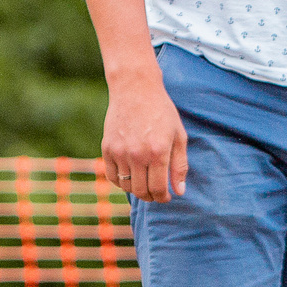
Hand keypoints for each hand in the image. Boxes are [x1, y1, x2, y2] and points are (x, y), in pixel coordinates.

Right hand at [99, 76, 188, 200]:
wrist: (135, 89)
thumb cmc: (161, 111)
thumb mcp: (178, 136)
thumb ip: (179, 165)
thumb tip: (179, 191)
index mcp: (158, 152)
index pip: (159, 189)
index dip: (163, 198)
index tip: (167, 196)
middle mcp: (137, 154)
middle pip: (141, 191)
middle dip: (151, 197)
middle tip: (156, 193)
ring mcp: (120, 152)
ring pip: (126, 186)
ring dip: (136, 189)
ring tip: (145, 184)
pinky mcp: (107, 148)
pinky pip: (112, 176)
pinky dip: (121, 181)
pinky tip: (131, 176)